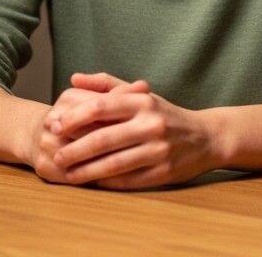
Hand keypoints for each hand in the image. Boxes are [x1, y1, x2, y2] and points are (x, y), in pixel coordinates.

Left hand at [41, 72, 222, 189]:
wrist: (207, 138)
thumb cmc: (166, 114)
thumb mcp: (142, 94)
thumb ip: (107, 85)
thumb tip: (73, 79)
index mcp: (143, 102)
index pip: (101, 106)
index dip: (74, 117)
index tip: (54, 125)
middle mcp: (151, 125)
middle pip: (103, 138)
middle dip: (74, 148)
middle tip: (55, 155)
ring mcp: (158, 150)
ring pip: (113, 163)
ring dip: (85, 170)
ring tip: (66, 173)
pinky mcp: (163, 173)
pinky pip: (127, 180)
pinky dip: (105, 182)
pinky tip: (90, 181)